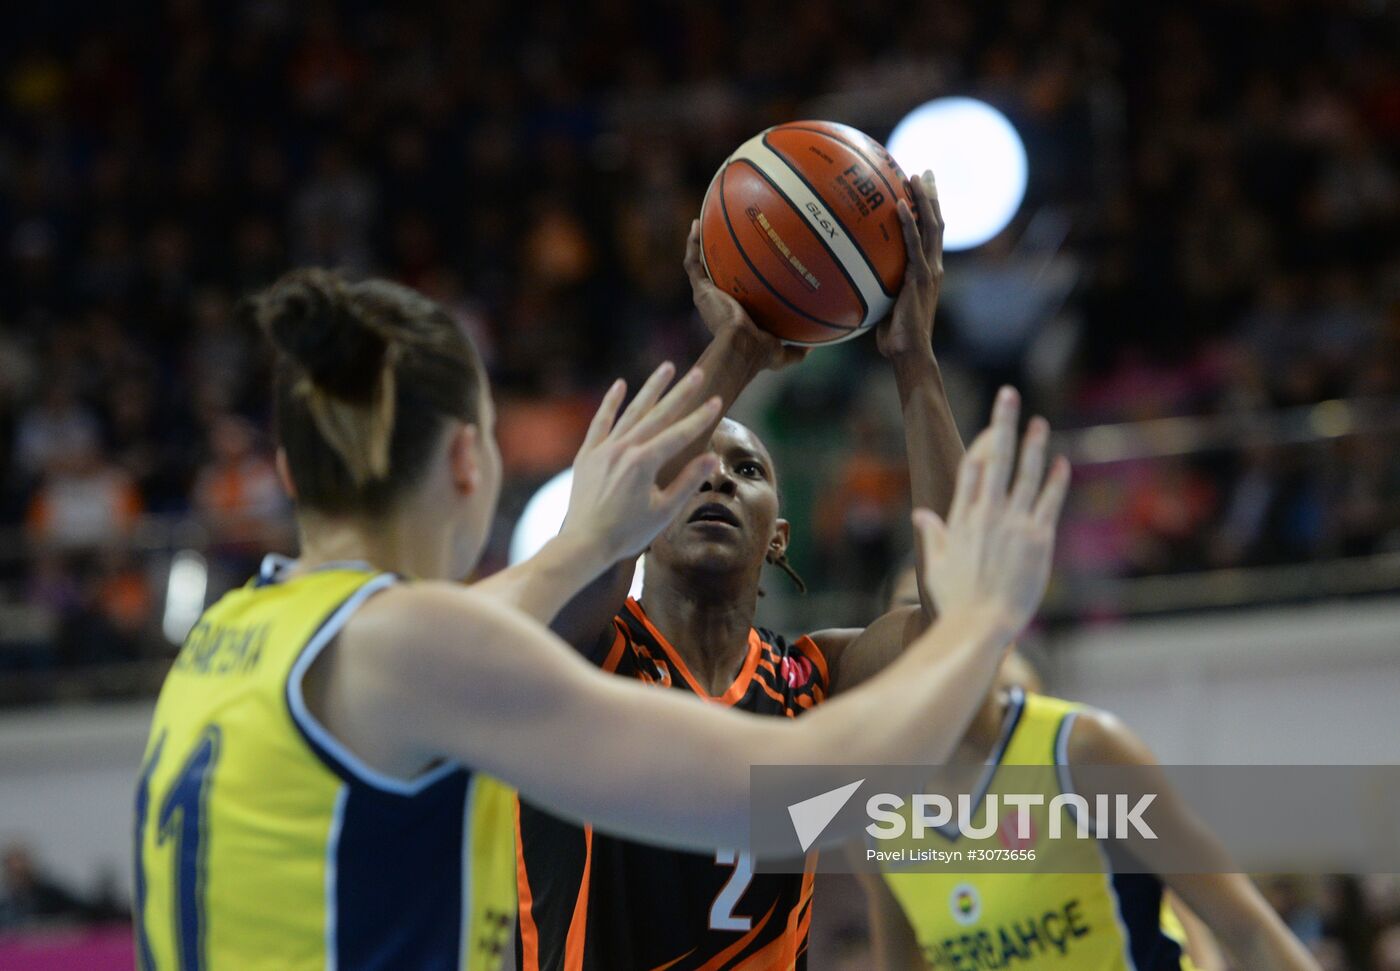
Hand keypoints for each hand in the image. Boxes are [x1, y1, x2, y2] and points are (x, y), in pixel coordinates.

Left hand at [561, 362, 721, 562]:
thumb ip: (687, 482)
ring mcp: (603, 449)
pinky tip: (620, 385)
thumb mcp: (664, 511)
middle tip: (699, 373)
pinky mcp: (587, 455)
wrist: (583, 544)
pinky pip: (600, 422)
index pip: (680, 433)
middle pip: (658, 415)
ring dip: (651, 389)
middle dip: (681, 393)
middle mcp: (623, 448)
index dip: (700, 417)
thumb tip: (710, 457)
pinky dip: (610, 403)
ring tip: (667, 368)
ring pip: (631, 412)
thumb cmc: (627, 533)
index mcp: (644, 462)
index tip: (717, 400)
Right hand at [685, 219, 808, 370]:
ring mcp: (707, 295)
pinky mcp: (701, 290)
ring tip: (704, 223)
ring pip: (700, 265)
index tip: (749, 262)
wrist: (742, 348)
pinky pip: (693, 262)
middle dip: (719, 257)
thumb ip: (797, 350)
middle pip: (716, 274)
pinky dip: (693, 243)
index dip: (738, 279)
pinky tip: (697, 225)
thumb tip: (813, 344)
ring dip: (700, 245)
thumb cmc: (760, 354)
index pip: (734, 293)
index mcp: (734, 315)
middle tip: (727, 237)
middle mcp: (718, 303)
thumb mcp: (782, 353)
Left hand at [876, 170, 943, 360]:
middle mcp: (934, 267)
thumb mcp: (885, 307)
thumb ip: (878, 289)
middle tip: (926, 173)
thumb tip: (854, 280)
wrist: (909, 352)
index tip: (923, 190)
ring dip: (925, 200)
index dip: (930, 211)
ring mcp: (929, 271)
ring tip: (917, 177)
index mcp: (928, 272)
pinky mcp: (920, 277)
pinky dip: (908, 223)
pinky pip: (914, 244)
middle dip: (932, 196)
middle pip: (937, 223)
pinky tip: (900, 205)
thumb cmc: (894, 337)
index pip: (931, 235)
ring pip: (931, 227)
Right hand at [912, 387, 1069, 637]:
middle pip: (997, 458)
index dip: (982, 441)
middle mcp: (987, 513)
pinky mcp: (1038, 539)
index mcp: (961, 517)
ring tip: (1039, 422)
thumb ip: (933, 535)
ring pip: (1026, 474)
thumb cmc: (955, 600)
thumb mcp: (934, 565)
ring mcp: (1014, 524)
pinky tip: (1061, 463)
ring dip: (1034, 445)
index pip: (972, 468)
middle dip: (1003, 423)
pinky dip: (1056, 481)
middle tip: (1009, 395)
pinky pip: (1049, 502)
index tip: (992, 424)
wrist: (980, 624)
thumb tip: (921, 515)